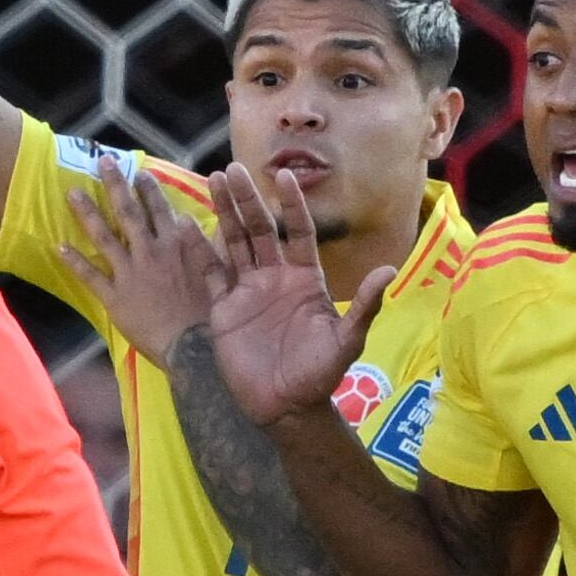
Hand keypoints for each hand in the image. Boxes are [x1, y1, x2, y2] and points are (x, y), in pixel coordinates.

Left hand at [51, 164, 223, 365]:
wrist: (193, 345)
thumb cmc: (210, 313)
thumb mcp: (217, 272)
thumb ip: (205, 246)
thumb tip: (196, 223)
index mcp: (175, 245)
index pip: (159, 209)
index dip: (148, 189)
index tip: (139, 171)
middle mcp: (150, 253)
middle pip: (129, 213)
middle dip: (115, 184)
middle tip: (102, 162)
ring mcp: (130, 274)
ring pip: (105, 237)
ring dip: (87, 213)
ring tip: (72, 193)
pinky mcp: (115, 298)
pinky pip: (91, 276)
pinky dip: (75, 261)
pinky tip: (59, 246)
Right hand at [199, 165, 395, 424]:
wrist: (285, 407)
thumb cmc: (319, 375)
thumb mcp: (346, 340)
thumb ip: (364, 305)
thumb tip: (389, 270)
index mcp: (305, 278)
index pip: (298, 231)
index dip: (291, 205)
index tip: (285, 175)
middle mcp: (275, 277)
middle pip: (259, 229)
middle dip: (247, 199)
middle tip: (233, 168)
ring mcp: (248, 290)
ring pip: (234, 242)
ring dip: (224, 212)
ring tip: (212, 179)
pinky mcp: (224, 309)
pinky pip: (210, 273)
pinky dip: (199, 250)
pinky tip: (186, 226)